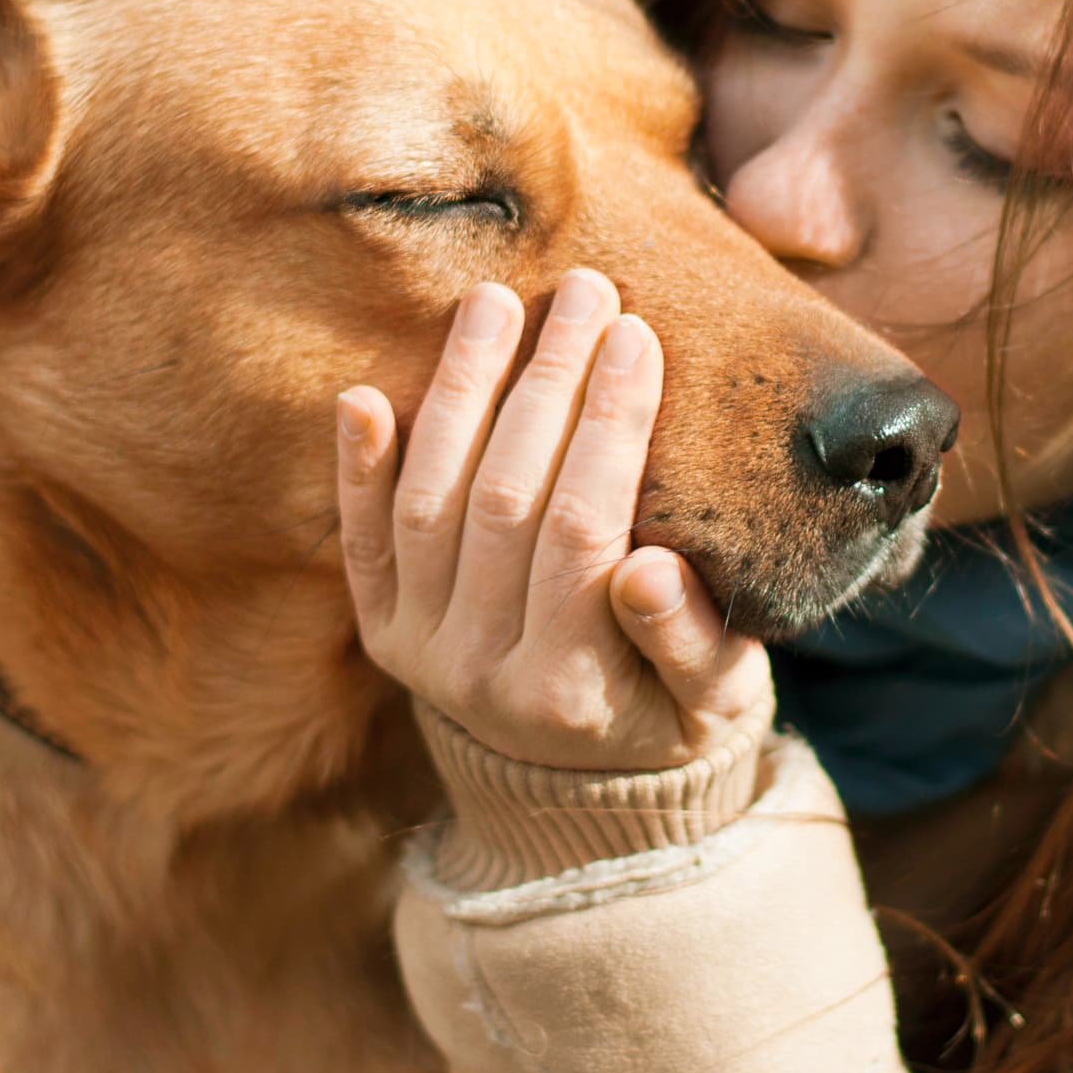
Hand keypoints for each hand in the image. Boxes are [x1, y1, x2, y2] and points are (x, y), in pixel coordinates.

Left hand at [337, 270, 771, 772]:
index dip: (610, 429)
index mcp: (568, 690)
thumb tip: (648, 572)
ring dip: (460, 393)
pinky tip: (363, 394)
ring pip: (429, 504)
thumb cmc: (672, 713)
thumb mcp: (715, 696)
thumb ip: (689, 640)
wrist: (582, 780)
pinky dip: (357, 469)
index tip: (638, 337)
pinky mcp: (380, 627)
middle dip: (548, 385)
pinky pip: (362, 541)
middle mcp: (475, 673)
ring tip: (495, 301)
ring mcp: (416, 649)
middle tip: (585, 291)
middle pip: (504, 502)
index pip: (583, 532)